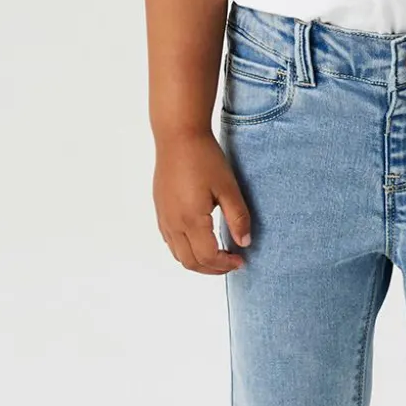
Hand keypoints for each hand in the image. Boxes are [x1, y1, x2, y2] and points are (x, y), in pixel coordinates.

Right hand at [153, 131, 253, 273]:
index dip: (226, 264)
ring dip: (198, 262)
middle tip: (232, 262)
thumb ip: (238, 218)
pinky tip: (201, 240)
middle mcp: (173, 223)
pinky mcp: (160, 210)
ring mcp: (164, 218)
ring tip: (219, 255)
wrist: (178, 136)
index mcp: (191, 219)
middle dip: (213, 268)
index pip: (208, 257)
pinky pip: (171, 242)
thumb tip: (244, 243)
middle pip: (191, 262)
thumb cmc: (204, 158)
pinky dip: (186, 250)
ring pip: (178, 255)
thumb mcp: (228, 187)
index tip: (242, 260)